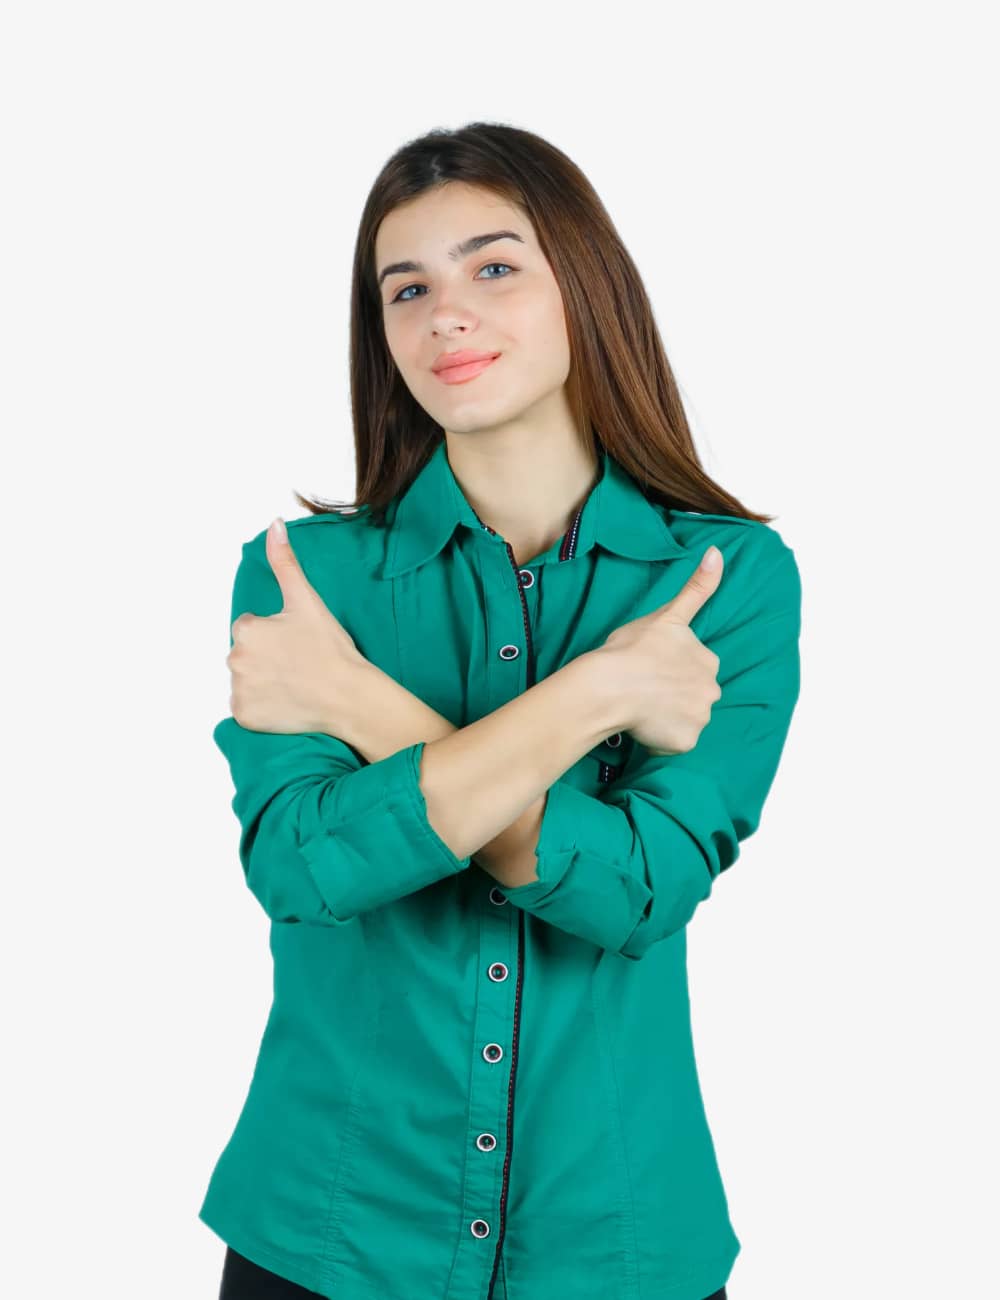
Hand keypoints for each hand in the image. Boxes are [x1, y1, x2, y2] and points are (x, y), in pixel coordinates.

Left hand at [226, 518, 368, 736]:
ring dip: (263, 681)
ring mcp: (239, 691)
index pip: (251, 628)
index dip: (276, 635)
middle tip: (299, 664)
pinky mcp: (244, 716)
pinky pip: (247, 709)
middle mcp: (235, 659)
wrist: (348, 696)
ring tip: (295, 684)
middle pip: (246, 655)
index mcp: (246, 629)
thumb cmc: (330, 648)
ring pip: (246, 681)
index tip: (298, 644)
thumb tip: (273, 524)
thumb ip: (285, 562)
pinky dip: (261, 708)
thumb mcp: (307, 599)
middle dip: (266, 657)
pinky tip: (286, 703)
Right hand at [597, 545, 723, 755]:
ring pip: (684, 719)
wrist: (609, 686)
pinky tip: (641, 725)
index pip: (695, 668)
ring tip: (639, 707)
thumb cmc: (630, 649)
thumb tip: (717, 553)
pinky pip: (674, 743)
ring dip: (666, 717)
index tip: (648, 668)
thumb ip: (698, 587)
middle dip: (672, 695)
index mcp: (708, 659)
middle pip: (693, 695)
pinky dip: (659, 738)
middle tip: (643, 689)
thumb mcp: (666, 614)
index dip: (670, 670)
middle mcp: (712, 689)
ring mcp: (700, 717)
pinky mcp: (685, 742)